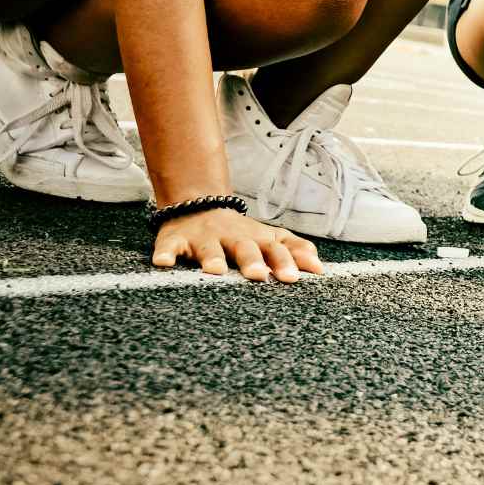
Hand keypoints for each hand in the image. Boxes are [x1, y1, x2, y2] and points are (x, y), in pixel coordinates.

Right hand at [152, 206, 322, 282]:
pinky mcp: (174, 240)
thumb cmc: (240, 233)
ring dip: (212, 257)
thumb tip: (320, 269)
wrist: (199, 206)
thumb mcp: (269, 237)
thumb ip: (295, 250)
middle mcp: (232, 237)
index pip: (275, 249)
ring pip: (208, 248)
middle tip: (258, 277)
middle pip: (244, 247)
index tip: (293, 278)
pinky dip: (165, 254)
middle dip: (251, 261)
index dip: (284, 261)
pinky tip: (163, 264)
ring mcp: (203, 238)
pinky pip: (169, 247)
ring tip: (215, 271)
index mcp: (257, 238)